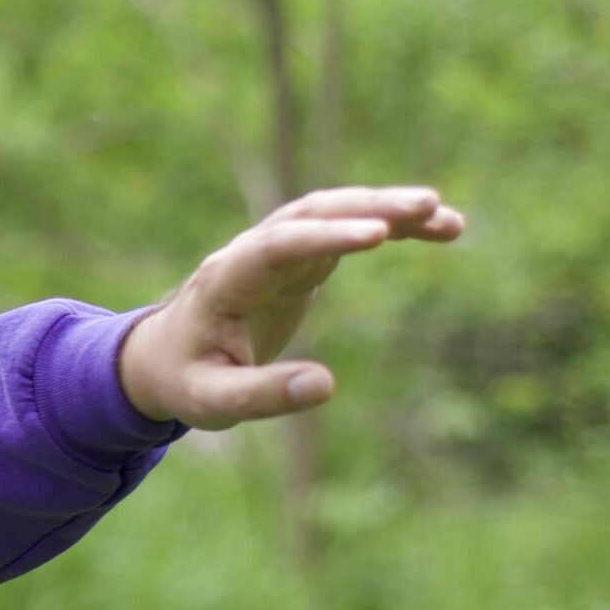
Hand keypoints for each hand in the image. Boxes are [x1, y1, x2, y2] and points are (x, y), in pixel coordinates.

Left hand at [117, 184, 465, 429]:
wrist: (161, 358)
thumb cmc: (184, 381)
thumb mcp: (212, 402)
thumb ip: (262, 396)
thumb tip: (324, 387)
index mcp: (225, 282)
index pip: (276, 247)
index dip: (325, 238)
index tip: (378, 234)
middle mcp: (248, 254)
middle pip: (309, 215)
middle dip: (367, 207)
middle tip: (428, 207)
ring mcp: (273, 252)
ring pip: (330, 214)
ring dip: (385, 208)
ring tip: (448, 220)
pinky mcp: (295, 261)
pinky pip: (344, 231)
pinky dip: (388, 225)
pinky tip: (438, 230)